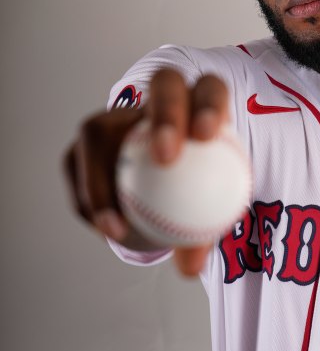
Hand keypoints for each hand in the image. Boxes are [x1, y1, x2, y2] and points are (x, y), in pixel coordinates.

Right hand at [62, 69, 229, 276]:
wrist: (158, 195)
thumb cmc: (190, 196)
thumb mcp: (203, 212)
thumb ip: (202, 232)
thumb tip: (190, 266)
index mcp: (200, 105)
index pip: (209, 90)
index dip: (208, 104)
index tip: (206, 136)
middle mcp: (158, 101)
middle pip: (164, 84)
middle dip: (166, 114)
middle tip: (166, 157)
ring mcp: (116, 119)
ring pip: (98, 130)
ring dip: (103, 179)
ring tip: (117, 224)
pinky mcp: (83, 146)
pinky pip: (79, 171)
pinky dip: (92, 203)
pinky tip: (108, 229)